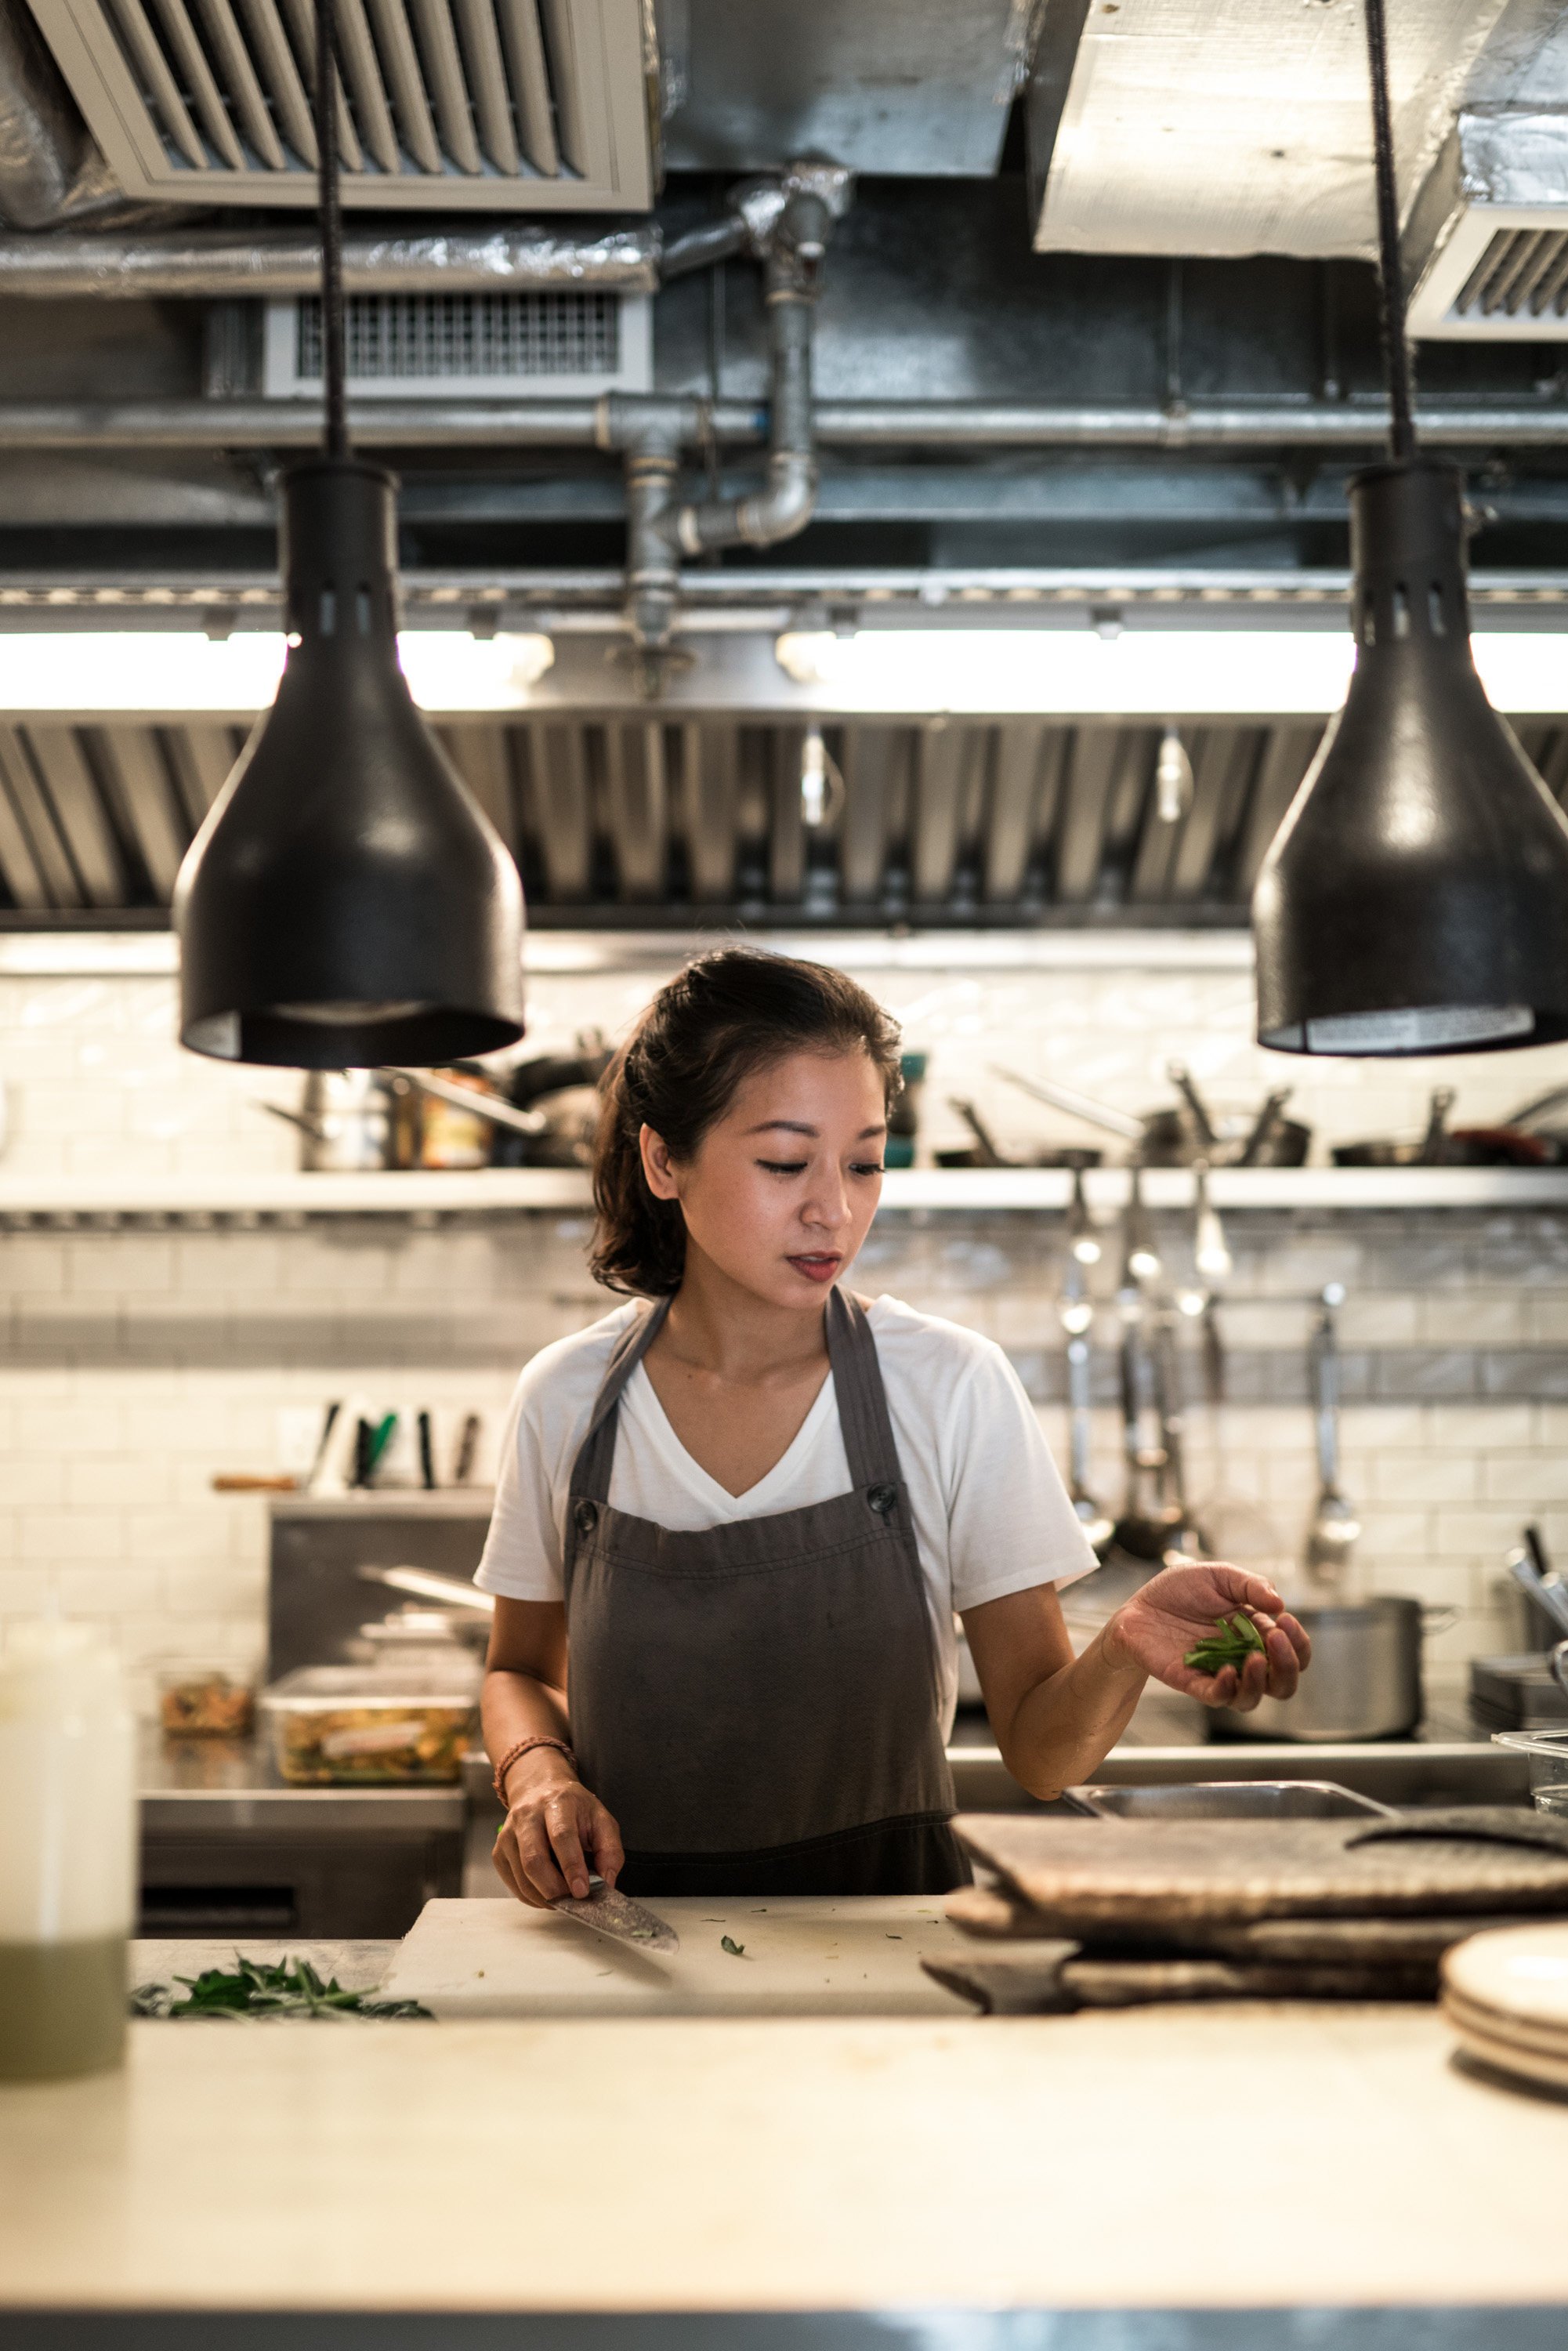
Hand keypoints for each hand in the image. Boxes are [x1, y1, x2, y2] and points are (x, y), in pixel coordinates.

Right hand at [492, 1753, 624, 1906]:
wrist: (540, 1790)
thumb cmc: (573, 1809)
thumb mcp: (601, 1819)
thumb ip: (610, 1849)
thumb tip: (606, 1881)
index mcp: (557, 1803)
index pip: (561, 1836)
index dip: (572, 1866)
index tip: (582, 1890)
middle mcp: (527, 1816)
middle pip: (534, 1859)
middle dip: (554, 1888)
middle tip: (573, 1901)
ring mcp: (509, 1834)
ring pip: (522, 1876)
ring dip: (545, 1897)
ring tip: (564, 1899)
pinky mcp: (499, 1851)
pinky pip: (514, 1885)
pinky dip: (532, 1897)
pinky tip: (547, 1894)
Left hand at [1103, 1562, 1310, 1712]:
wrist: (1139, 1606)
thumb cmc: (1180, 1590)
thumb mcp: (1218, 1576)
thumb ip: (1250, 1586)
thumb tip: (1280, 1603)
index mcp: (1256, 1633)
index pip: (1293, 1651)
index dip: (1298, 1642)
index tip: (1285, 1620)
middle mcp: (1243, 1659)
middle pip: (1282, 1682)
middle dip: (1288, 1665)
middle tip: (1275, 1638)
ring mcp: (1220, 1673)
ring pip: (1253, 1697)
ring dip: (1260, 1681)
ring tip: (1253, 1657)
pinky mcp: (1194, 1682)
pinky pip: (1218, 1697)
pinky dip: (1228, 1689)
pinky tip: (1227, 1669)